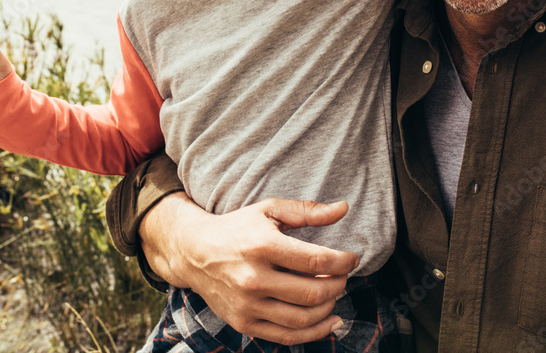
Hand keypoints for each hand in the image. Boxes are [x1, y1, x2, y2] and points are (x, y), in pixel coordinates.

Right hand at [141, 193, 358, 345]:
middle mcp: (254, 278)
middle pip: (313, 292)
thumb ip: (307, 211)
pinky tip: (330, 321)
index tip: (351, 259)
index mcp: (263, 246)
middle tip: (342, 277)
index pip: (316, 261)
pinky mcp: (244, 323)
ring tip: (333, 294)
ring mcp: (248, 305)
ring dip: (329, 308)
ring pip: (303, 318)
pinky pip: (286, 336)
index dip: (343, 262)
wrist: (193, 252)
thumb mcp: (268, 210)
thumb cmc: (237, 228)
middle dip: (338, 285)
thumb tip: (343, 208)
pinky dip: (314, 333)